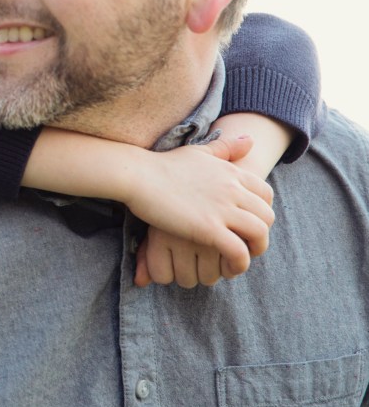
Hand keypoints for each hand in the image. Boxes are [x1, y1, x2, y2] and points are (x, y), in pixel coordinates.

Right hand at [125, 133, 273, 280]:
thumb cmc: (164, 164)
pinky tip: (227, 267)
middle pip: (267, 216)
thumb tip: (250, 139)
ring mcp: (222, 208)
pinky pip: (239, 252)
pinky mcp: (208, 228)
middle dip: (261, 233)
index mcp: (231, 172)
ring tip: (238, 258)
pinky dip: (239, 264)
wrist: (139, 175)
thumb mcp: (199, 151)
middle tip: (244, 244)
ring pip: (259, 234)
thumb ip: (226, 148)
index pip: (266, 195)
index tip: (245, 222)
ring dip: (255, 250)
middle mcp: (232, 189)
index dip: (261, 211)